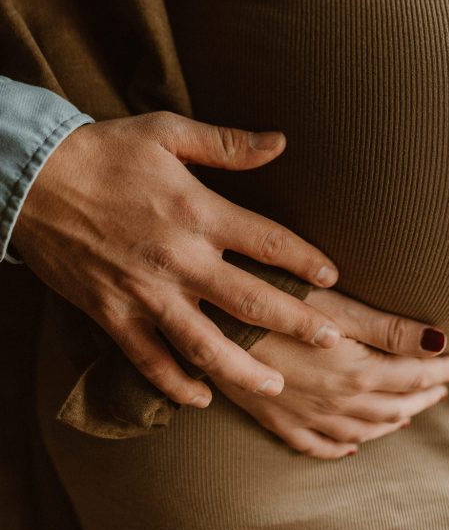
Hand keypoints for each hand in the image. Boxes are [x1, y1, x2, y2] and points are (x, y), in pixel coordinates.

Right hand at [11, 111, 342, 407]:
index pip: (268, 242)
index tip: (333, 277)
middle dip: (297, 323)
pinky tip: (199, 398)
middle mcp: (178, 259)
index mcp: (198, 212)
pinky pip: (148, 359)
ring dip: (244, 370)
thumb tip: (281, 142)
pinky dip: (174, 383)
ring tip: (276, 387)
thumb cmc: (106, 151)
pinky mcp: (112, 314)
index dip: (306, 261)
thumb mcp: (168, 131)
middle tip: (333, 341)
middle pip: (250, 301)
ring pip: (204, 345)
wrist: (33, 178)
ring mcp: (144, 292)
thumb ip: (227, 144)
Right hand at [221, 288, 448, 458]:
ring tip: (411, 411)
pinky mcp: (276, 421)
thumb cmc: (275, 301)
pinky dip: (340, 448)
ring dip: (392, 421)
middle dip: (424, 395)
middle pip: (394, 407)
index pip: (415, 375)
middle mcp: (336, 403)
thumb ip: (389, 329)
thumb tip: (440, 341)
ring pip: (362, 430)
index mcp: (356, 372)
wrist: (211, 325)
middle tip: (444, 384)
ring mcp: (305, 417)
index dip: (444, 369)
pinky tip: (351, 446)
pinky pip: (317, 447)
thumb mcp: (337, 307)